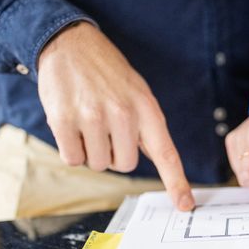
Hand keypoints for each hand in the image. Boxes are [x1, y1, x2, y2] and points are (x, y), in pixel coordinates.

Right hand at [37, 21, 193, 210]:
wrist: (70, 43)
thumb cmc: (107, 73)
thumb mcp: (137, 92)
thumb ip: (147, 126)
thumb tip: (160, 161)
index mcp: (147, 108)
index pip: (166, 153)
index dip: (176, 182)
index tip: (184, 205)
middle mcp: (123, 114)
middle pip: (125, 165)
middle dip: (114, 153)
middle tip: (105, 127)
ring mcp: (93, 117)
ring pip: (98, 164)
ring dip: (91, 150)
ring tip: (88, 120)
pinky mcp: (64, 120)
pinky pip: (72, 158)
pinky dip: (71, 149)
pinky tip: (71, 124)